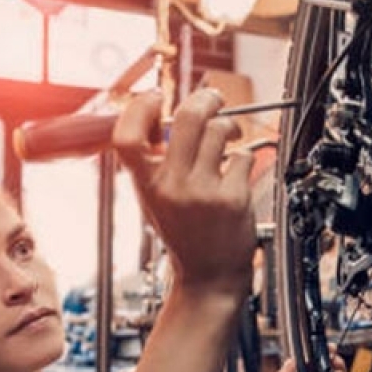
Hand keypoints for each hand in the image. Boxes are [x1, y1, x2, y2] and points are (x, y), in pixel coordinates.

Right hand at [113, 89, 255, 298]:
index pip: (127, 137)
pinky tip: (237, 174)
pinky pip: (242, 157)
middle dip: (206, 99)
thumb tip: (167, 113)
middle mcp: (173, 187)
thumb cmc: (186, 235)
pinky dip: (243, 159)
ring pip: (220, 131)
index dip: (139, 108)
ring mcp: (204, 192)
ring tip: (230, 137)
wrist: (210, 276)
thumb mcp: (156, 200)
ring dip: (229, 128)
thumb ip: (157, 163)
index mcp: (147, 186)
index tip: (155, 96)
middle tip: (214, 99)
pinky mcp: (233, 198)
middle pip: (187, 118)